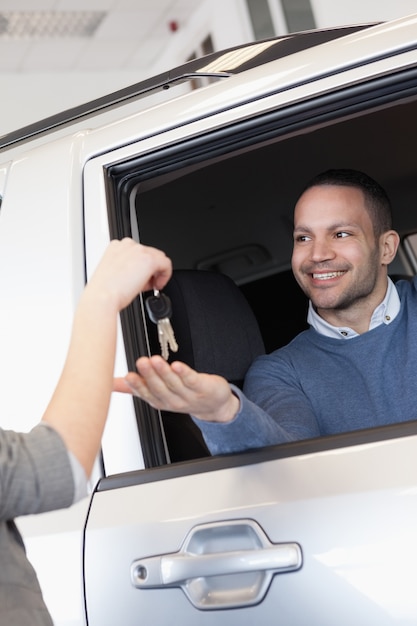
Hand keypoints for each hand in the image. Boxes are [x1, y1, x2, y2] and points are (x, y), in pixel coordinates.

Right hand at [84, 238, 171, 312]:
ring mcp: (138, 250)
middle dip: (149, 270)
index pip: (138, 253)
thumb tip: (138, 273)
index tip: (139, 278)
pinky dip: (165, 276)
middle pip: (149, 254)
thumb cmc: (104, 291)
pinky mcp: (149, 259)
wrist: (103, 297)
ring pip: (158, 258)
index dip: (141, 267)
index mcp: (116, 247)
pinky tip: (157, 285)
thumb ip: (126, 267)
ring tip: (147, 286)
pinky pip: (166, 264)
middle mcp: (127, 245)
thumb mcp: (114, 273)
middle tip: (145, 284)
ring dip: (156, 273)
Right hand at [114, 356, 239, 422]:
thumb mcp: (157, 394)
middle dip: (149, 375)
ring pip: (174, 383)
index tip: (128, 377)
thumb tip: (111, 383)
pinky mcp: (203, 386)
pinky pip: (192, 380)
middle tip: (141, 362)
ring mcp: (189, 394)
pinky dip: (184, 372)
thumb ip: (135, 388)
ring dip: (164, 372)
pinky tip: (177, 365)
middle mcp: (173, 400)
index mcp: (160, 401)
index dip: (137, 387)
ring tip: (155, 360)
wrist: (214, 406)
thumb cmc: (184, 396)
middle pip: (160, 388)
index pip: (147, 394)